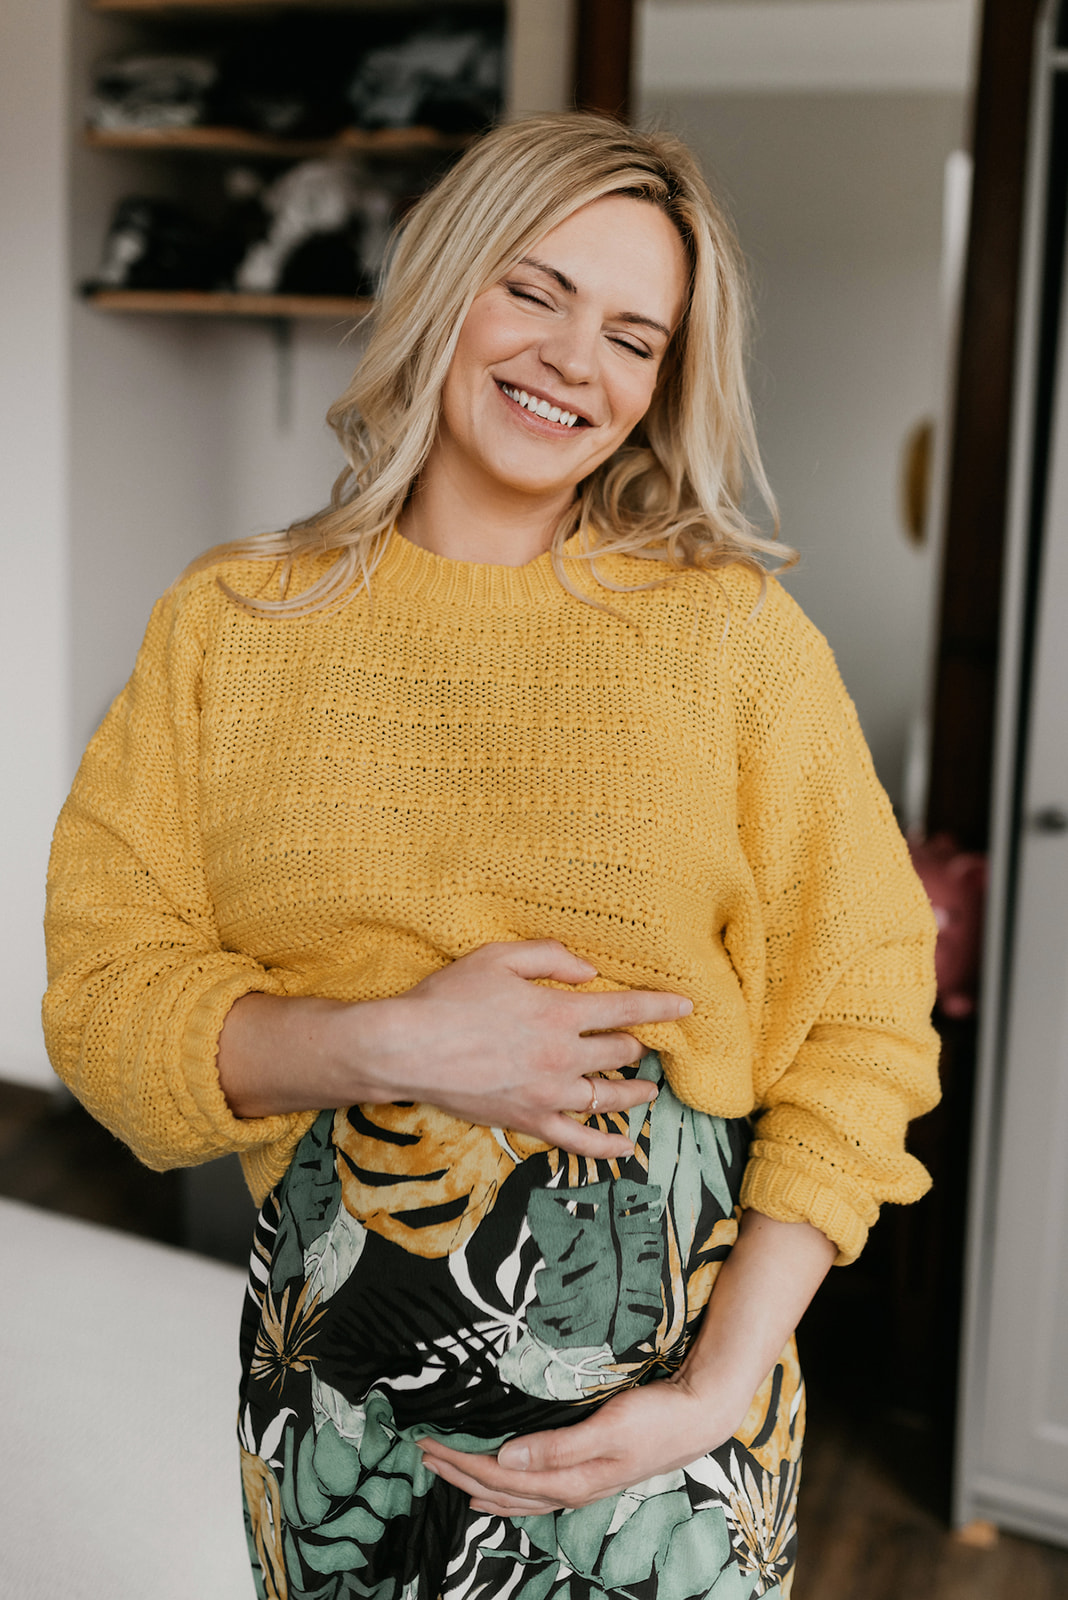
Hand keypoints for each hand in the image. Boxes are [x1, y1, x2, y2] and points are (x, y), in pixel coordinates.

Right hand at [379, 940, 691, 1157]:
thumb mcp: (498, 957)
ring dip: (634, 1091)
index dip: (661, 1007)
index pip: (627, 1010)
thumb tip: (589, 972)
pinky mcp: (527, 1122)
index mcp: (559, 1014)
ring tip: (648, 1088)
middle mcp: (562, 1057)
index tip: (687, 1006)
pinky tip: (626, 1145)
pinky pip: (577, 1142)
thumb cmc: (448, 997)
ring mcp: (547, 1095)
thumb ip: (550, 956)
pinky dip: (606, 1146)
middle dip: (638, 1046)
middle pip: (620, 1052)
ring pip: (608, 1096)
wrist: (406, 1048)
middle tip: (646, 1044)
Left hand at [418, 1374, 746, 1517]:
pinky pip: (535, 1491)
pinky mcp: (589, 1473)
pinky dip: (508, 1490)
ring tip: (448, 1475)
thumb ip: (557, 1447)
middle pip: (503, 1488)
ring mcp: (581, 1485)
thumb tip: (506, 1458)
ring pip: (517, 1494)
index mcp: (570, 1480)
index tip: (428, 1445)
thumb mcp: (609, 1428)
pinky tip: (500, 1485)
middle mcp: (571, 1489)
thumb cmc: (657, 1418)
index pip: (502, 1475)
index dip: (463, 1461)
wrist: (700, 1417)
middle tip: (423, 1453)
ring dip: (479, 1483)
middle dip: (459, 1471)